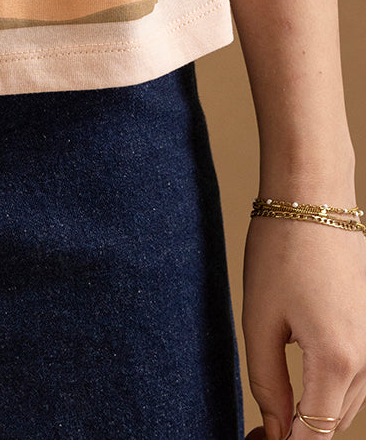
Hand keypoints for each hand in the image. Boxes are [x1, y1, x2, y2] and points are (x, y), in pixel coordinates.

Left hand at [241, 213, 365, 436]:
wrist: (313, 198)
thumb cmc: (280, 250)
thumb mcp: (259, 320)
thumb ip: (267, 383)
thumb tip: (274, 429)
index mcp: (338, 360)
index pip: (315, 433)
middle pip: (333, 423)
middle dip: (297, 433)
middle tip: (258, 430)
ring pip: (346, 403)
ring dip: (315, 412)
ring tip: (273, 409)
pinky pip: (356, 377)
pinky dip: (329, 387)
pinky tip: (300, 380)